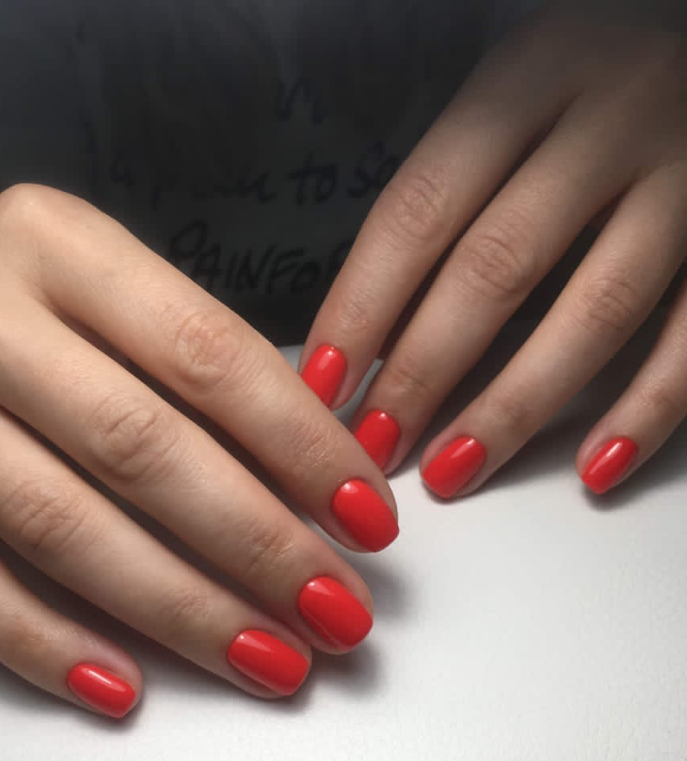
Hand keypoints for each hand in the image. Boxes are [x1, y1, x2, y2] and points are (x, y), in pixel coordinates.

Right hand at [0, 185, 397, 716]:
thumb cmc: (5, 288)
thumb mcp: (94, 278)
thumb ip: (185, 360)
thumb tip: (307, 475)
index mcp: (57, 244)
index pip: (209, 356)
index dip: (301, 448)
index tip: (367, 520)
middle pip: (142, 451)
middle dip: (257, 547)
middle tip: (337, 614)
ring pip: (57, 525)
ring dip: (176, 609)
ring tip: (267, 661)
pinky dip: (40, 640)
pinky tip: (122, 687)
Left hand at [301, 0, 686, 497]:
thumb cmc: (601, 81)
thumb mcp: (518, 95)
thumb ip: (458, 187)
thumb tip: (373, 322)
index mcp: (530, 77)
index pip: (419, 210)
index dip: (363, 307)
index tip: (324, 385)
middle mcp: (611, 120)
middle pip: (496, 267)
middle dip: (424, 371)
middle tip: (377, 442)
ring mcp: (685, 176)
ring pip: (594, 310)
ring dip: (514, 406)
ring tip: (454, 469)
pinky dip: (647, 411)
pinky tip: (595, 468)